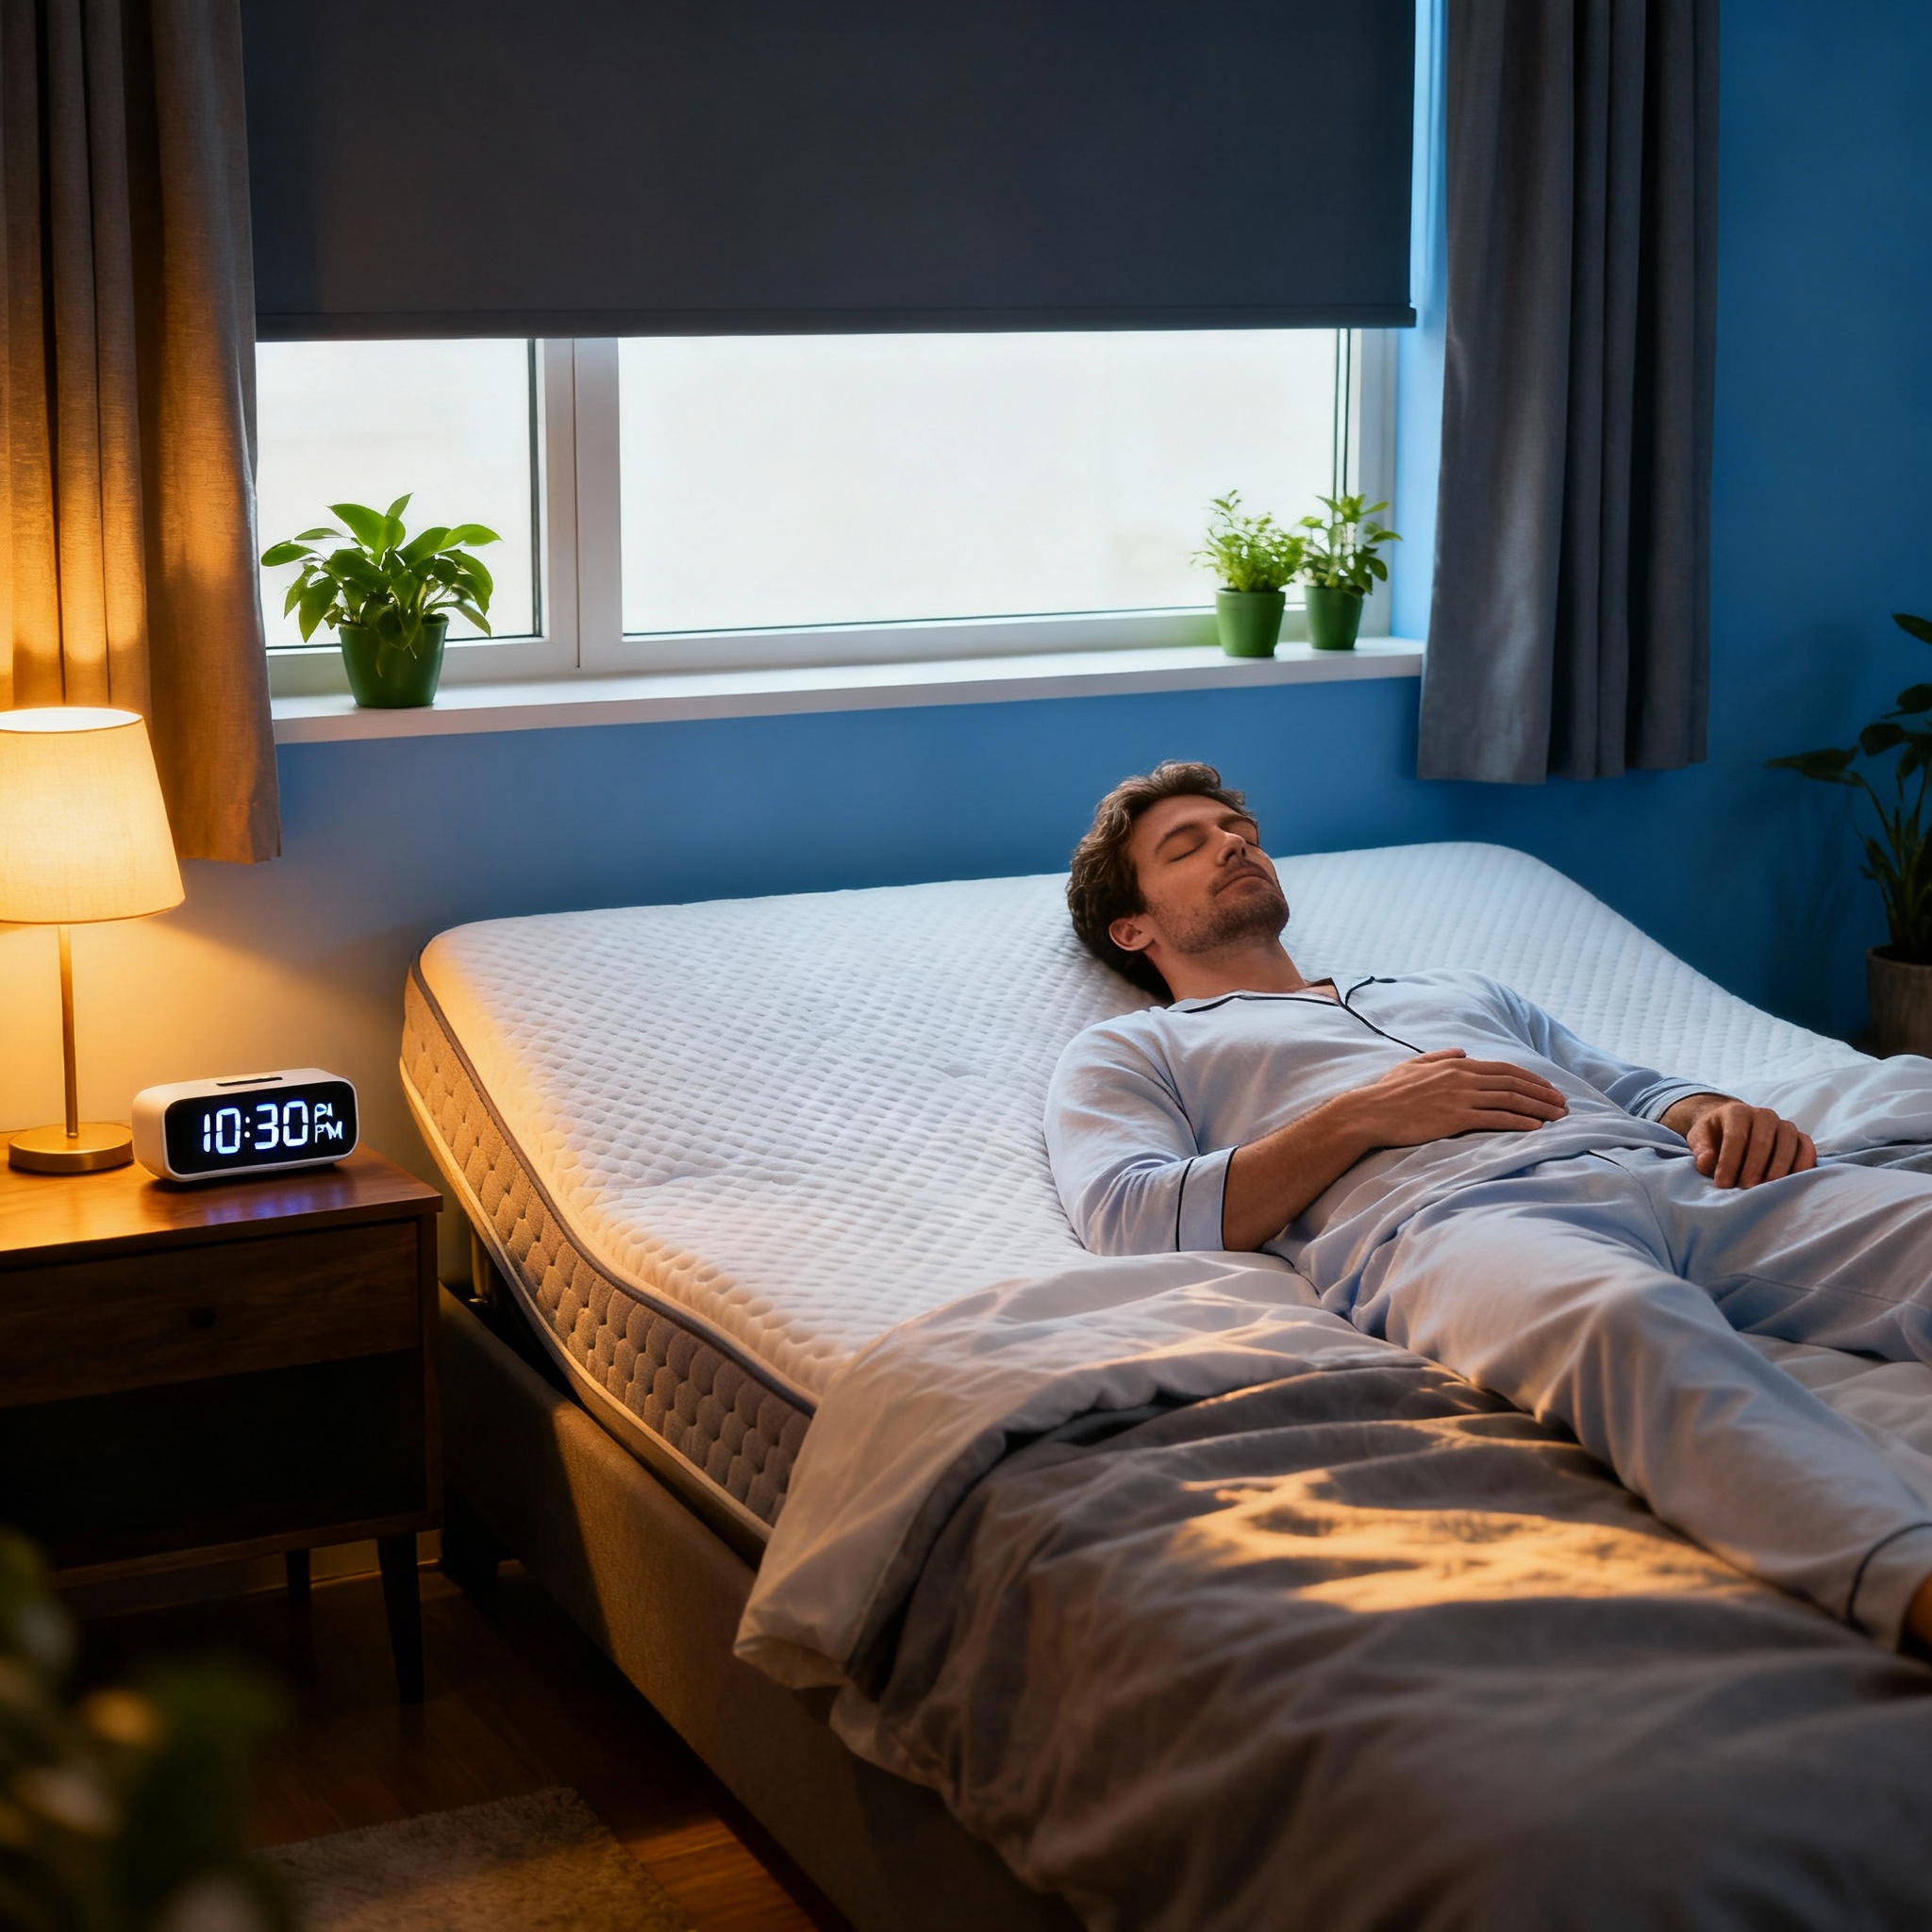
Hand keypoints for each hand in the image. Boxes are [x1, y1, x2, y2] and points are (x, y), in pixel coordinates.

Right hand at [1359, 1048, 1568, 1147]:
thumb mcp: (1412, 1065)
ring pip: (1510, 1100)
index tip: (1547, 1088)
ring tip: (1558, 1117)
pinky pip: (1496, 1118)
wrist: (1370, 1112)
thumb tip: (1462, 1050)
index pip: (1503, 1069)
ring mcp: (1461, 1097)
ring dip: (1538, 1108)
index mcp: (1455, 1064)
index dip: (1530, 1078)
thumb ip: (1439, 1056)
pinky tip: (1535, 1127)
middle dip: (1542, 1093)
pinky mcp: (1457, 1117)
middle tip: (1563, 1104)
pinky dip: (1519, 1121)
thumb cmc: (1387, 1092)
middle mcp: (1463, 1076)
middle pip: (1513, 1083)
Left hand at [1667, 1094, 1815, 1188]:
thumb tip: (1706, 1161)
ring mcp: (1784, 1125)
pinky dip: (1804, 1164)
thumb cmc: (1714, 1137)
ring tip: (1767, 1189)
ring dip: (1778, 1168)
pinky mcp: (1800, 1137)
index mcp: (1737, 1112)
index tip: (1722, 1185)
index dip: (1729, 1163)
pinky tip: (1793, 1181)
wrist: (1732, 1127)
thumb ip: (1701, 1150)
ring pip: (1787, 1144)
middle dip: (1753, 1168)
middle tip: (1745, 1189)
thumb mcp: (1700, 1139)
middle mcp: (1764, 1115)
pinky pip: (1807, 1148)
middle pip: (1762, 1141)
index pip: (1735, 1137)